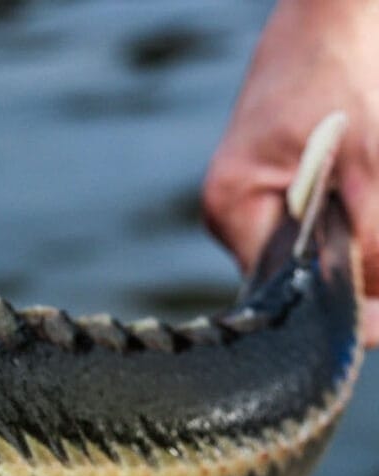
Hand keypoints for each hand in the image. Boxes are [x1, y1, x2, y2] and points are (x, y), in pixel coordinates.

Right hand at [202, 0, 378, 345]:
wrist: (333, 12)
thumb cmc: (342, 70)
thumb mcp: (369, 166)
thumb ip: (370, 247)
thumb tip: (371, 326)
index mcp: (231, 207)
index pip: (282, 292)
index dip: (339, 308)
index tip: (377, 315)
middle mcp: (229, 211)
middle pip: (296, 276)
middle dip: (353, 271)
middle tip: (375, 236)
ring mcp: (248, 198)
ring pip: (310, 253)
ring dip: (355, 243)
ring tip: (365, 193)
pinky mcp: (272, 183)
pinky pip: (310, 227)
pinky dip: (348, 220)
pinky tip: (360, 193)